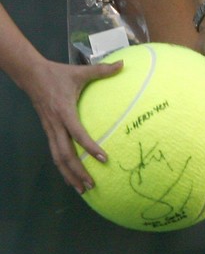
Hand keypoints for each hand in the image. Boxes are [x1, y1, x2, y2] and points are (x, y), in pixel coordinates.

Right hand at [19, 55, 121, 191]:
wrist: (30, 74)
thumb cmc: (57, 74)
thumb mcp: (80, 72)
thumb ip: (102, 70)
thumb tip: (124, 64)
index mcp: (64, 111)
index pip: (78, 133)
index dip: (90, 147)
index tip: (104, 159)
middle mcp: (55, 124)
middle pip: (64, 154)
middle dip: (77, 171)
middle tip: (92, 185)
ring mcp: (50, 129)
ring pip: (57, 157)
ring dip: (69, 174)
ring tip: (83, 189)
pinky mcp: (48, 130)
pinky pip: (54, 152)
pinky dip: (63, 167)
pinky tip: (72, 178)